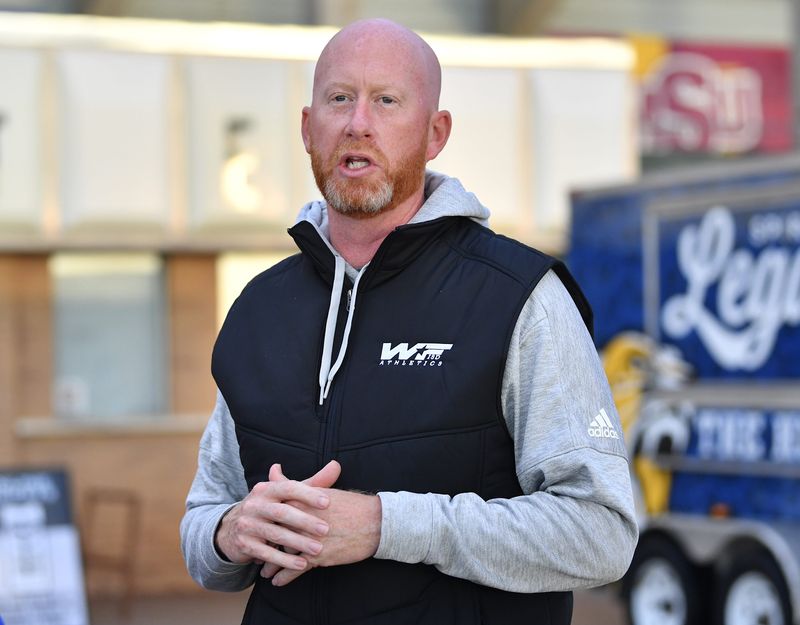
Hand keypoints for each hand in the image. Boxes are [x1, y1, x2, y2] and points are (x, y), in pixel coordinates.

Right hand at [214, 461, 341, 571]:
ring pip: (275, 534)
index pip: (288, 488)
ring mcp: (247, 525)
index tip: (327, 502)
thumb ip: (312, 483)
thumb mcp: (286, 495)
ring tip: (317, 549)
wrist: (231, 529)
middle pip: (281, 512)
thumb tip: (336, 466)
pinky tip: (302, 564)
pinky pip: (266, 554)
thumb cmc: (269, 509)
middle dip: (304, 521)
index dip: (307, 494)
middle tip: (325, 529)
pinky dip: (285, 560)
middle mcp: (254, 504)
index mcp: (266, 489)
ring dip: (298, 543)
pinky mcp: (244, 545)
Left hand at [263, 465, 381, 586]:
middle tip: (255, 549)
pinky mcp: (318, 556)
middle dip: (264, 543)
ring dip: (271, 563)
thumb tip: (274, 470)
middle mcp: (302, 520)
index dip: (263, 519)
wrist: (375, 522)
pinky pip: (295, 569)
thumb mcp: (321, 491)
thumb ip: (293, 483)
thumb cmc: (350, 504)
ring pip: (282, 553)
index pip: (274, 511)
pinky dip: (284, 576)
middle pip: (274, 533)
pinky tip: (277, 581)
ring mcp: (309, 539)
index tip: (256, 525)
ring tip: (263, 570)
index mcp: (302, 502)